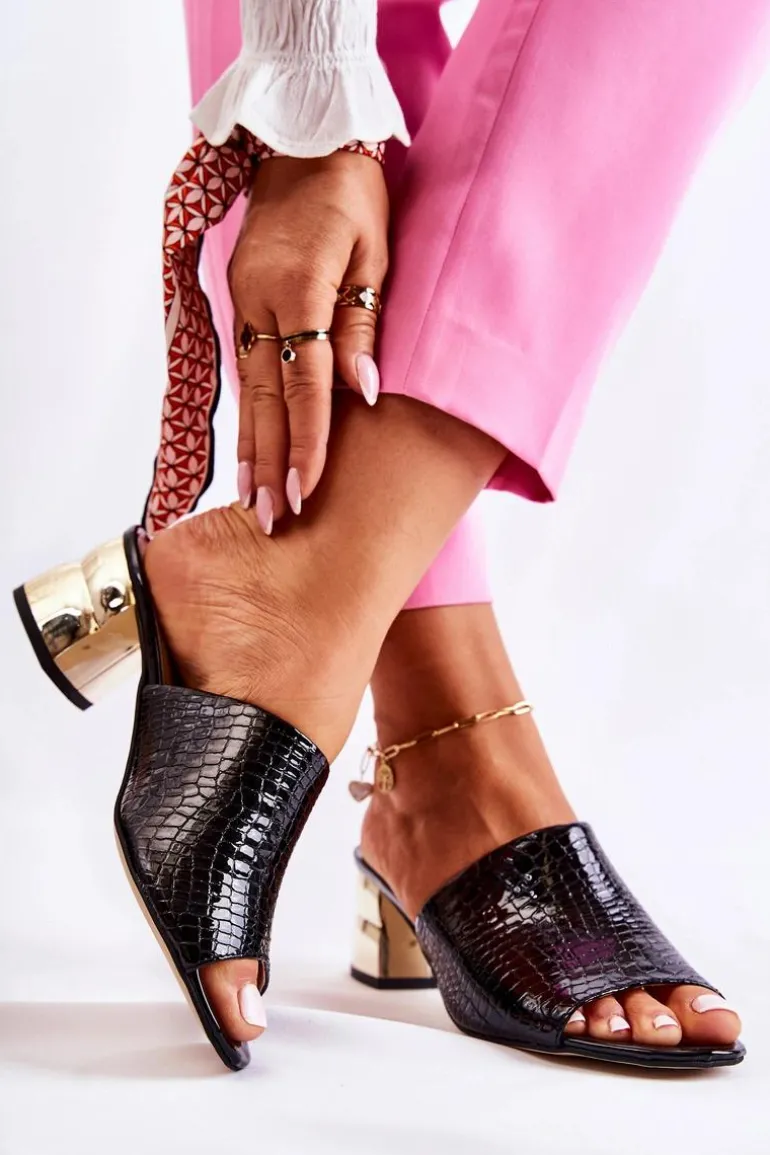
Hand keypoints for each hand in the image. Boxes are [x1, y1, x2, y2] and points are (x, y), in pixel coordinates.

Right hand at [229, 152, 388, 531]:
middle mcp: (261, 300)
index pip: (305, 383)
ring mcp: (244, 299)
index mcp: (300, 289)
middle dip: (268, 461)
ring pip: (247, 387)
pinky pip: (246, 365)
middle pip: (265, 397)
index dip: (306, 441)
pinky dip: (248, 410)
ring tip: (251, 498)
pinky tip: (250, 445)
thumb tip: (364, 390)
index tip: (306, 490)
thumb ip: (365, 324)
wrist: (302, 139)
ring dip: (250, 445)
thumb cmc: (353, 194)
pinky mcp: (242, 298)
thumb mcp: (376, 253)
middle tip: (268, 519)